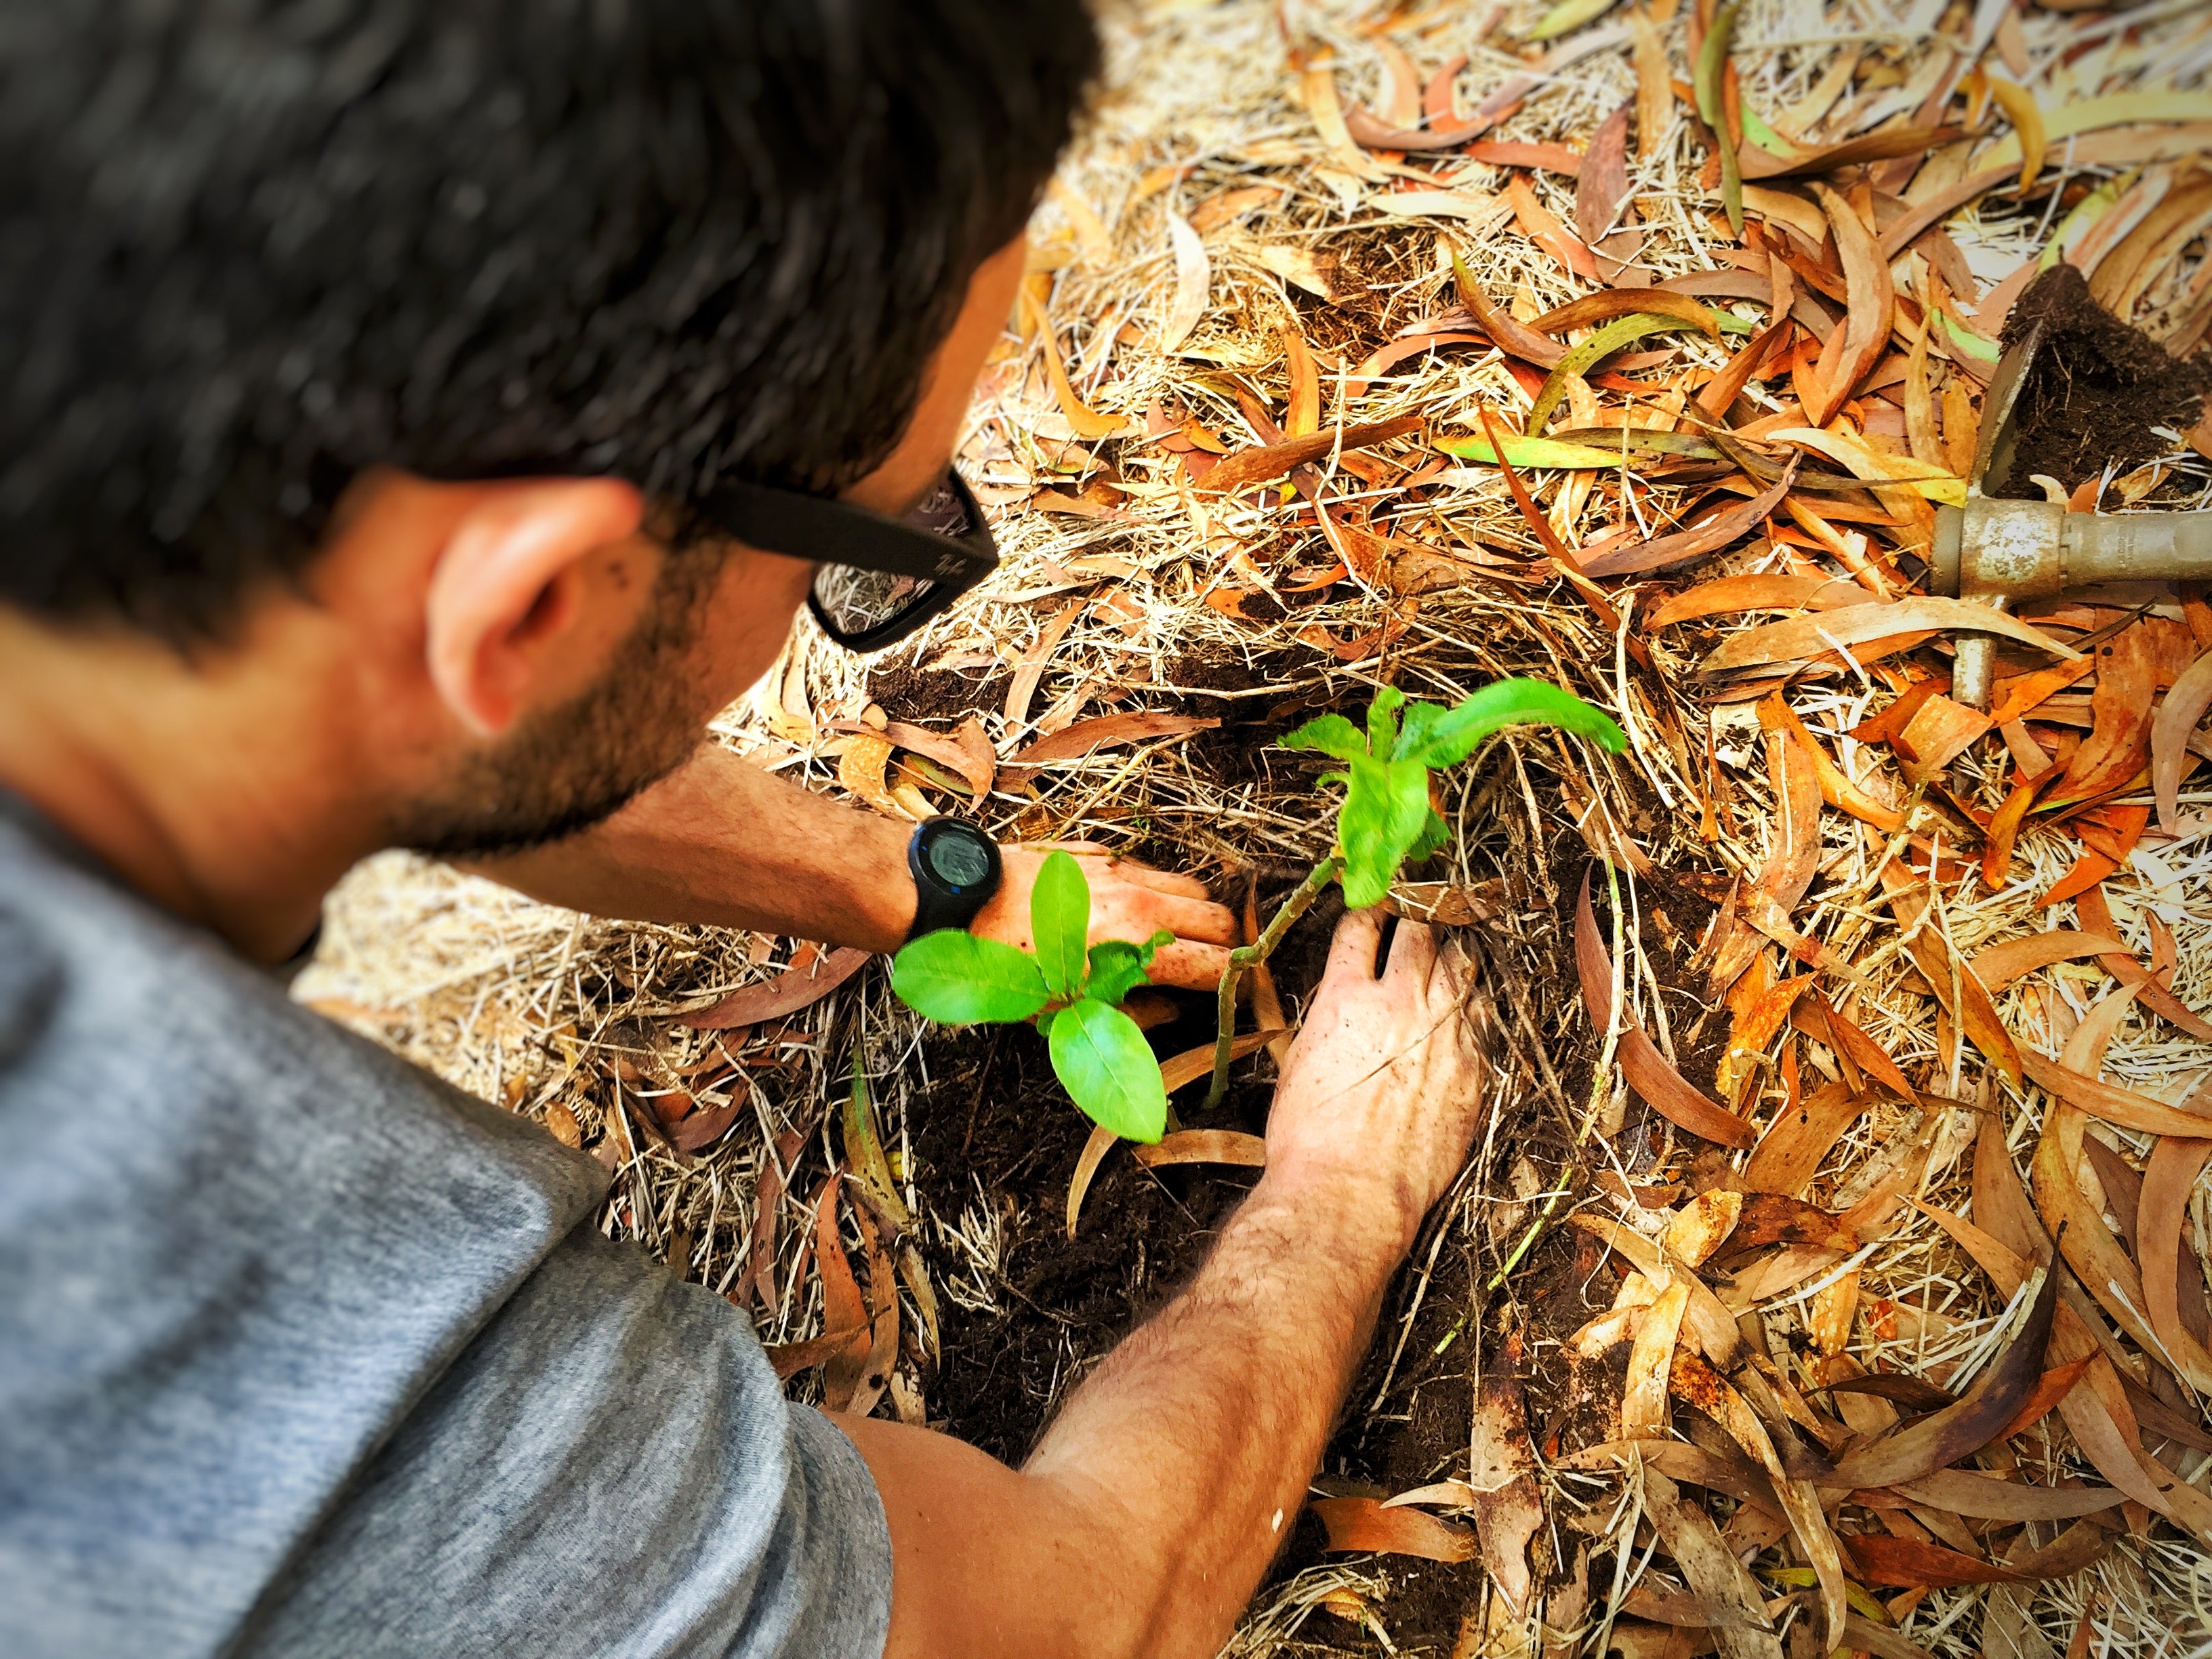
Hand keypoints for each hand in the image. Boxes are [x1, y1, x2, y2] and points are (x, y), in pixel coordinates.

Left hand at [974, 842, 1237, 990]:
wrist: (963, 902)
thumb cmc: (1009, 969)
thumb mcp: (1069, 1014)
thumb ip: (1134, 1015)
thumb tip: (1175, 1010)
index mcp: (1139, 949)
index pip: (1220, 964)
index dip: (1236, 985)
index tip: (1235, 996)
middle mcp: (1141, 903)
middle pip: (1221, 918)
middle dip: (1224, 945)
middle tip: (1210, 966)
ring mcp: (1122, 872)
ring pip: (1191, 886)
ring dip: (1193, 914)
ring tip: (1174, 937)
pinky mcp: (1100, 853)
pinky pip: (1149, 869)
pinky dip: (1154, 891)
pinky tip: (1127, 911)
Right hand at [1259, 909, 1485, 1252]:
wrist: (1349, 1192)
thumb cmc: (1307, 1140)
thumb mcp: (1299, 1061)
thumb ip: (1328, 1017)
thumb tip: (1343, 999)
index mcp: (1346, 997)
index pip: (1362, 926)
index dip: (1368, 911)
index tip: (1374, 910)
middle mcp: (1399, 1003)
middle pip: (1420, 932)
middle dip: (1418, 917)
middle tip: (1419, 915)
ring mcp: (1443, 1033)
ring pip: (1462, 965)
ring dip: (1452, 953)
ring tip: (1449, 950)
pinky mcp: (1473, 1067)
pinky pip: (1482, 1015)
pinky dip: (1472, 1003)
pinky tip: (1467, 1004)